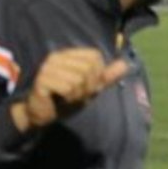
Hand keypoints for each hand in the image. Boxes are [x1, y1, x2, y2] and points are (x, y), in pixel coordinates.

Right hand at [11, 48, 127, 132]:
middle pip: (89, 68)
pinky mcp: (42, 79)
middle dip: (88, 86)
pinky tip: (61, 99)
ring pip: (79, 79)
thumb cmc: (66, 99)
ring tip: (68, 97)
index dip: (97, 74)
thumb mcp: (91, 88)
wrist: (44, 114)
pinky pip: (68, 87)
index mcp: (68, 55)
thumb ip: (107, 76)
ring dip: (78, 94)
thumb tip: (125, 64)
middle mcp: (56, 57)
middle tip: (76, 94)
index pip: (95, 56)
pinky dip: (69, 97)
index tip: (86, 85)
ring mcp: (47, 67)